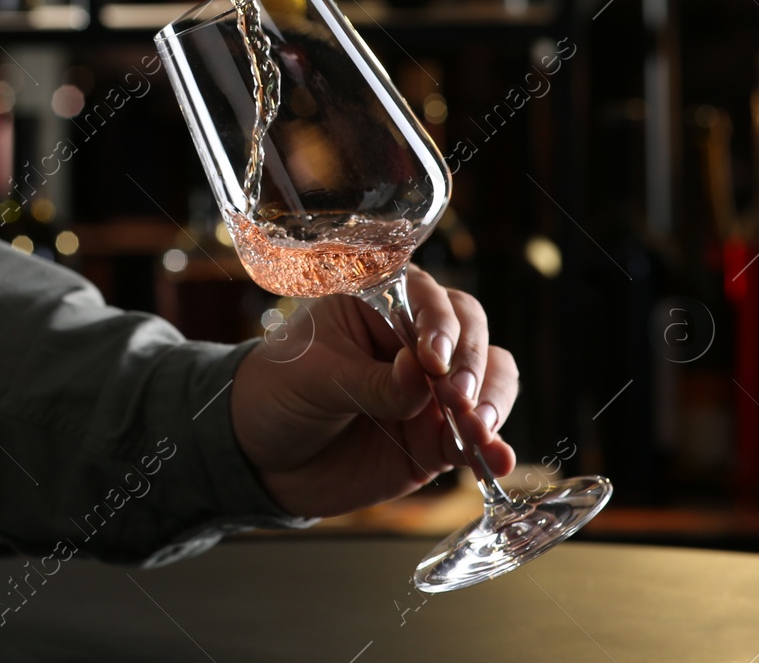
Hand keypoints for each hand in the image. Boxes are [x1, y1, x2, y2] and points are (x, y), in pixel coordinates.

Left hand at [230, 266, 518, 516]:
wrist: (260, 456)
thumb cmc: (277, 393)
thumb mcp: (313, 378)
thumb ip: (370, 381)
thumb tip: (420, 375)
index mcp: (378, 302)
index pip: (427, 298)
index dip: (439, 325)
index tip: (431, 360)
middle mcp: (413, 339)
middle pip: (469, 333)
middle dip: (470, 365)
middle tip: (456, 399)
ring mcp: (430, 388)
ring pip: (488, 380)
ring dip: (491, 401)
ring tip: (478, 430)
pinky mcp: (437, 434)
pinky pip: (478, 435)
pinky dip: (493, 446)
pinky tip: (497, 459)